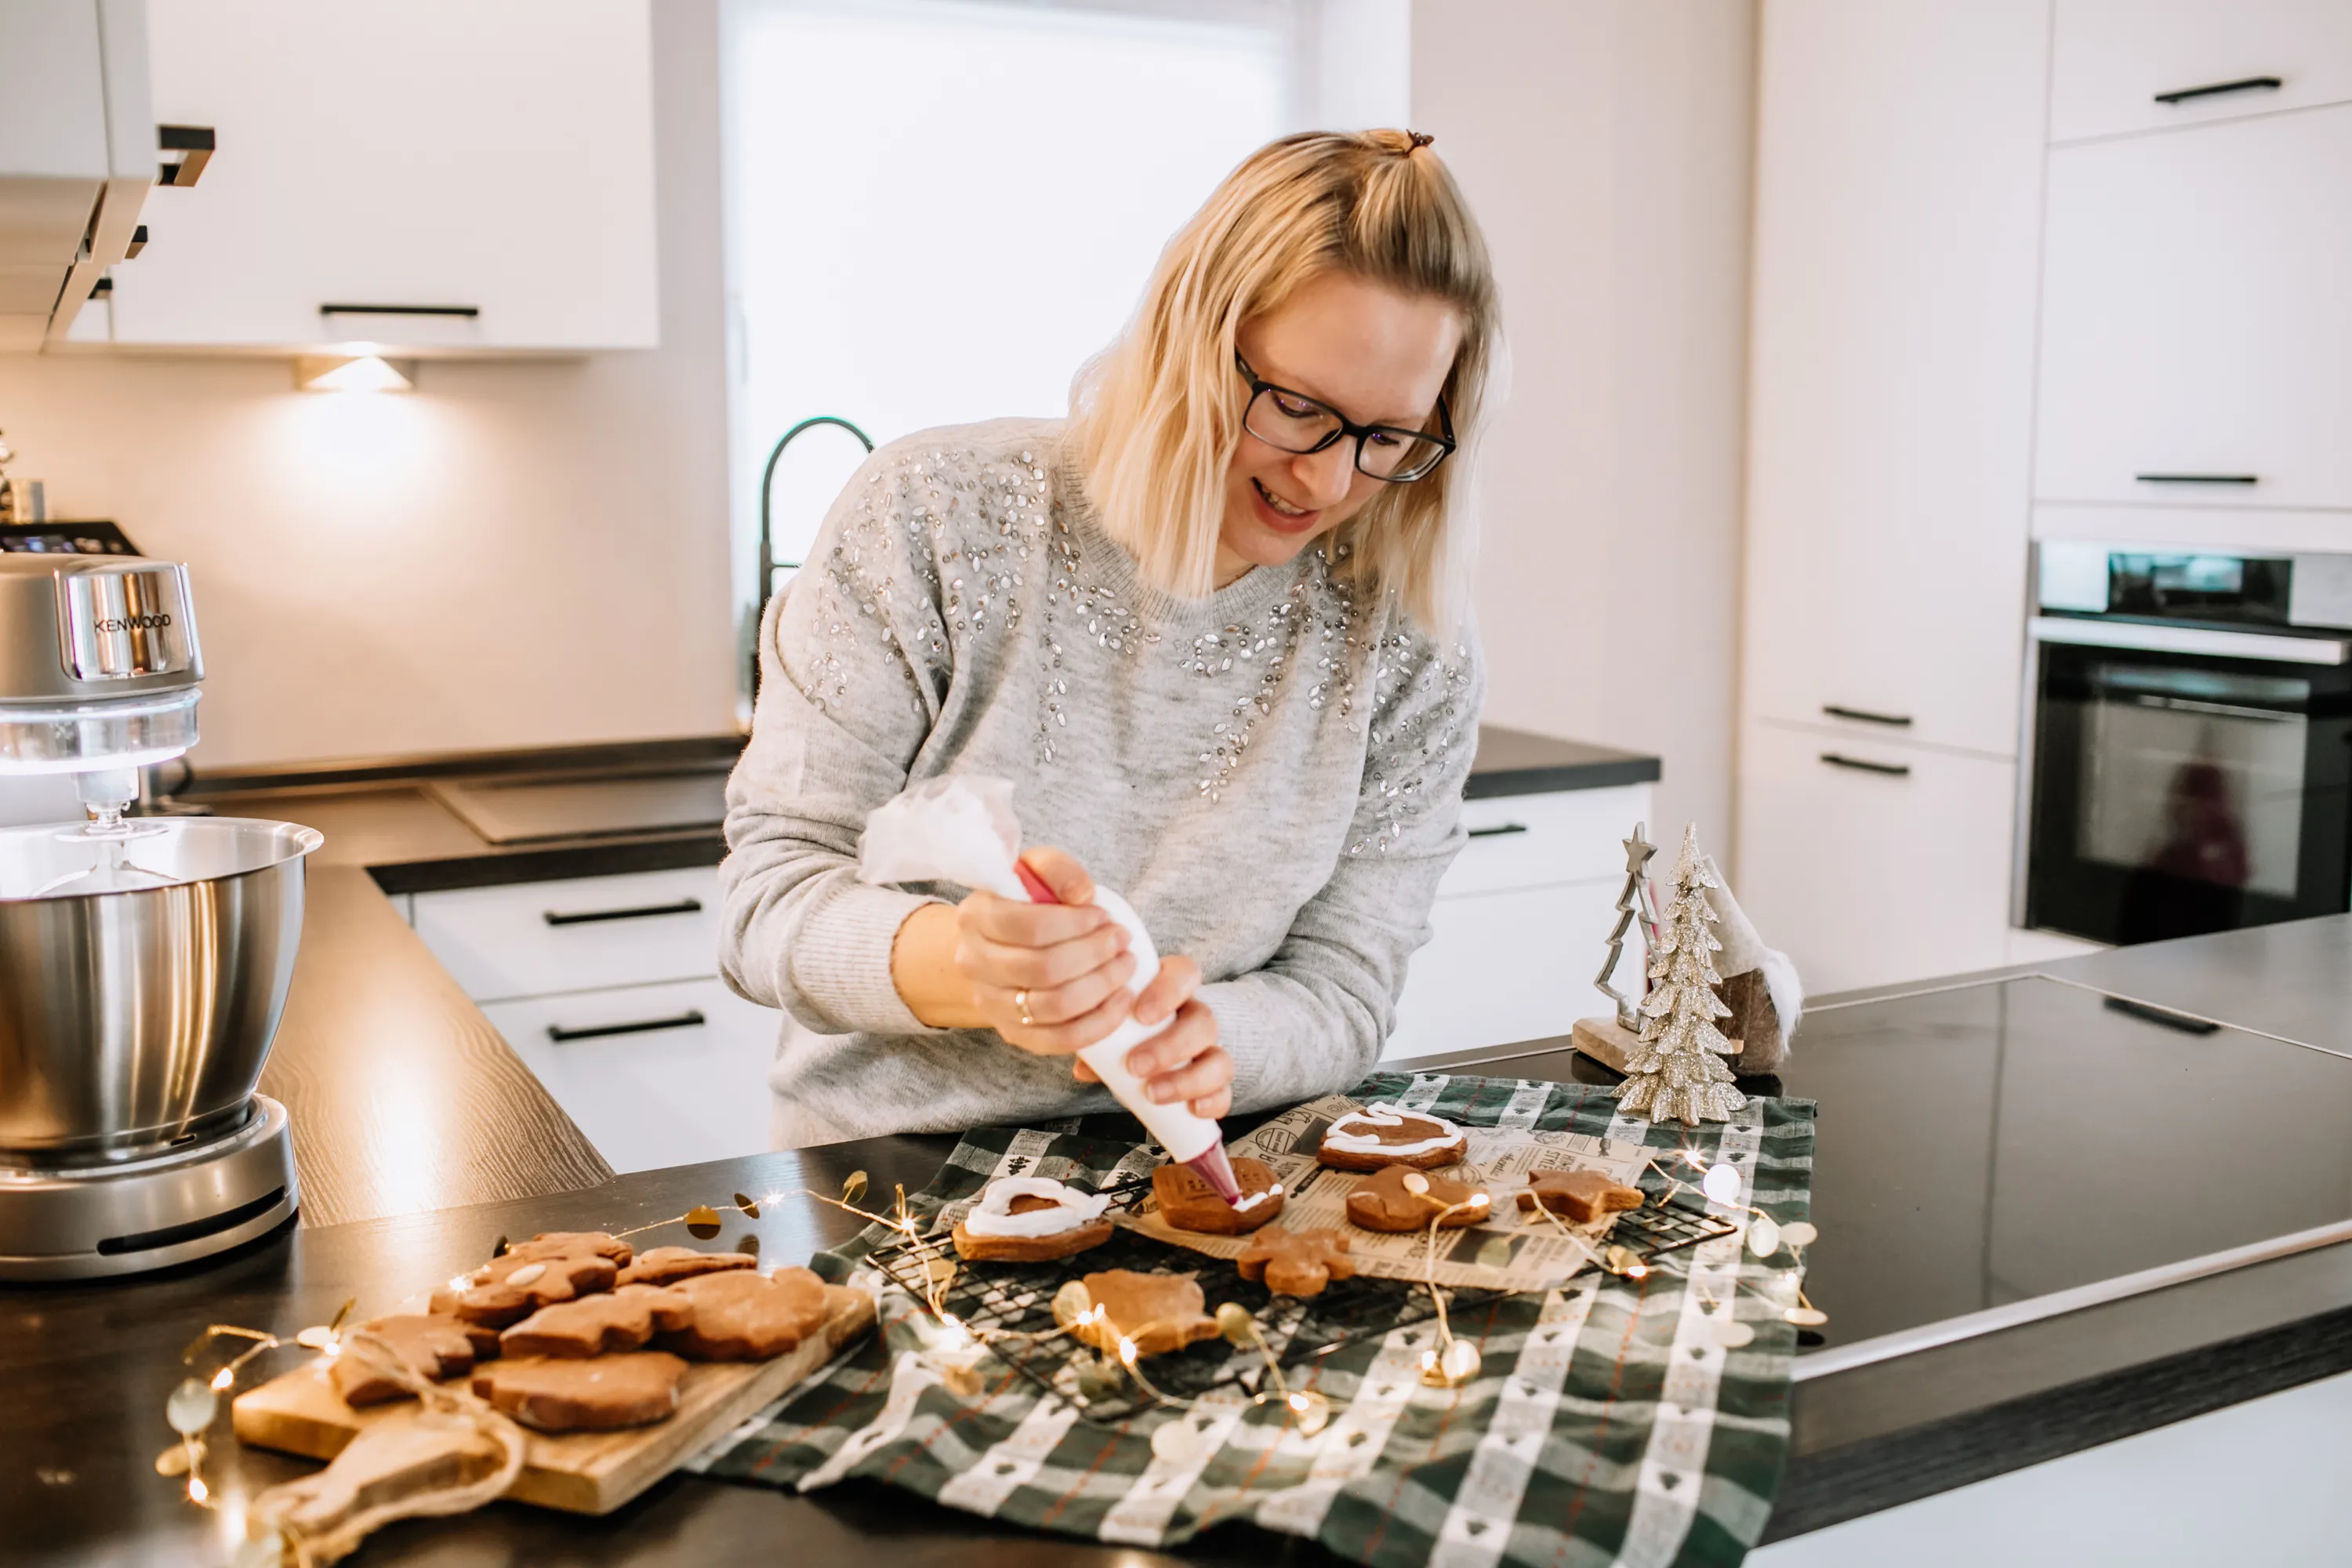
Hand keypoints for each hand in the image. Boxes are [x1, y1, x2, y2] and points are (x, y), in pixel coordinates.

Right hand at [953, 847, 1136, 1054]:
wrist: (998, 944)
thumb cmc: (1025, 903)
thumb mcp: (1036, 870)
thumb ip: (1059, 870)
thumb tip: (1083, 896)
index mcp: (975, 917)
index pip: (1029, 927)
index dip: (1075, 924)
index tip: (1104, 916)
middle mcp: (973, 963)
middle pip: (1043, 969)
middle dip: (1095, 954)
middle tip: (1122, 940)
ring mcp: (990, 1003)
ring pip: (1053, 1007)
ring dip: (1101, 986)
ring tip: (1126, 965)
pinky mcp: (1012, 1033)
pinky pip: (1060, 1040)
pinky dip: (1099, 1023)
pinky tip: (1121, 1000)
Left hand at [1071, 956, 1232, 1119]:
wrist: (1133, 1063)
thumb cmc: (1120, 1037)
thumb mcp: (1106, 1033)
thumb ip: (1097, 1044)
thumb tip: (1086, 1067)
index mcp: (1170, 991)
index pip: (1185, 973)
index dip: (1169, 991)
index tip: (1140, 1015)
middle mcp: (1195, 1017)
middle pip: (1204, 1020)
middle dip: (1171, 1046)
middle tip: (1135, 1065)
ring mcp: (1209, 1052)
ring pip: (1220, 1059)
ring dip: (1187, 1079)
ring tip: (1153, 1094)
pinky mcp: (1215, 1084)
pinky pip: (1225, 1093)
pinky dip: (1213, 1102)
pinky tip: (1193, 1110)